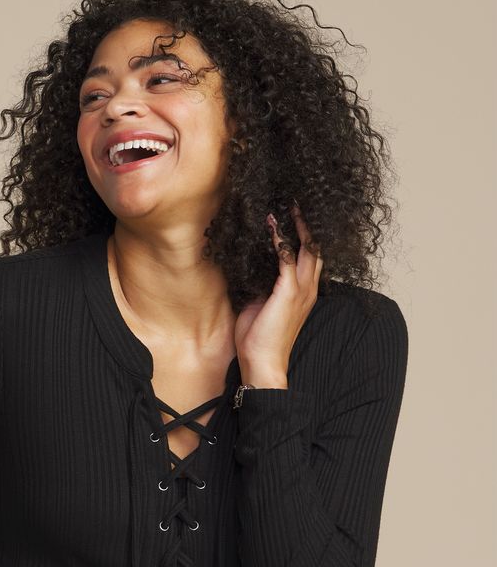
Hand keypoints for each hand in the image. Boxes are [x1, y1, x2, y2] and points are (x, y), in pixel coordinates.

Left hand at [234, 203, 323, 380]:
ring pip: (309, 247)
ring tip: (289, 204)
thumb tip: (250, 268)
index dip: (305, 235)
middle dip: (308, 222)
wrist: (262, 365)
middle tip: (297, 200)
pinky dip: (281, 238)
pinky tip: (272, 224)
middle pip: (316, 246)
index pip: (310, 256)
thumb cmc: (259, 341)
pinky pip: (288, 257)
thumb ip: (261, 286)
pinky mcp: (288, 292)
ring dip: (299, 224)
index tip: (294, 215)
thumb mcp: (260, 306)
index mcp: (303, 292)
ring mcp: (301, 290)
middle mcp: (308, 288)